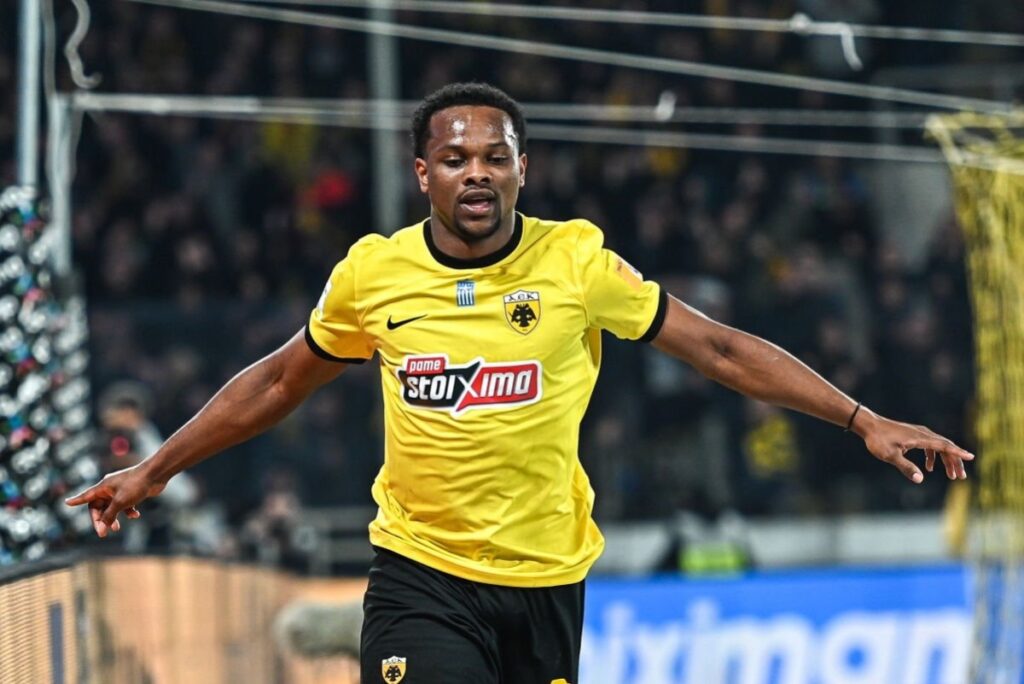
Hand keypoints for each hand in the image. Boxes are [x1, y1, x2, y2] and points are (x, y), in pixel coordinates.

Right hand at [65, 465, 165, 537]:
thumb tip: (103, 526)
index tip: (67, 502)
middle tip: (103, 533)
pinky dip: (128, 511)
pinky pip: (125, 505)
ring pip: (112, 507)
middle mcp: (110, 488)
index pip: (86, 496)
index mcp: (103, 487)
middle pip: (99, 506)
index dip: (76, 500)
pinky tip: (135, 515)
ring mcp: (121, 490)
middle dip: (101, 519)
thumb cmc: (136, 485)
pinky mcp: (132, 493)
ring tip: (117, 528)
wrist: (156, 474)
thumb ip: (109, 515)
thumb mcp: (120, 502)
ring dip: (114, 518)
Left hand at [856, 411, 973, 482]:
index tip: (971, 457)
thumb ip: (906, 467)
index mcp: (920, 438)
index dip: (958, 452)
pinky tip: (929, 468)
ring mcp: (918, 434)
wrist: (869, 425)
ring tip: (951, 475)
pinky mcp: (913, 436)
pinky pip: (929, 446)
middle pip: (945, 447)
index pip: (944, 445)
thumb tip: (920, 479)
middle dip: (955, 461)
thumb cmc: (878, 440)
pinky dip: (933, 456)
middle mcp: (923, 434)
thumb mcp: (890, 456)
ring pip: (938, 446)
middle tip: (960, 477)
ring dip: (946, 460)